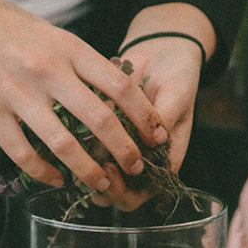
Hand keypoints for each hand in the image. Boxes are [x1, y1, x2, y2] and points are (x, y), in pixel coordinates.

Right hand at [0, 0, 168, 192]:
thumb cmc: (6, 27)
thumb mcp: (52, 35)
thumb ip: (81, 63)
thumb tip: (116, 96)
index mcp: (68, 49)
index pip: (120, 86)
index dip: (145, 117)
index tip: (157, 137)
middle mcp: (47, 72)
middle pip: (99, 120)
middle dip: (125, 151)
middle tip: (138, 168)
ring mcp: (18, 94)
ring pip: (64, 145)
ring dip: (89, 171)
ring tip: (103, 184)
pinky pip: (24, 154)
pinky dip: (44, 172)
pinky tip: (57, 180)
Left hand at [91, 34, 204, 210]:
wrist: (162, 52)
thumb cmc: (177, 76)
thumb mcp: (176, 97)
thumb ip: (163, 121)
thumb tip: (151, 143)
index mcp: (161, 163)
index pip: (138, 195)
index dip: (122, 192)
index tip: (111, 169)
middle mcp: (138, 160)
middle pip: (113, 193)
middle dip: (100, 184)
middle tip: (92, 163)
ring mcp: (118, 147)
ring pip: (95, 173)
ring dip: (86, 164)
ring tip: (81, 140)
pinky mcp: (101, 131)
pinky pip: (85, 146)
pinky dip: (77, 141)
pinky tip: (71, 126)